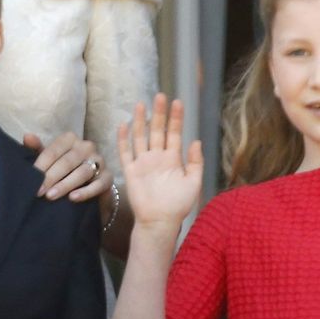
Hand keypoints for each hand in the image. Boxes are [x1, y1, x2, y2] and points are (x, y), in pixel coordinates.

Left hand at [24, 132, 110, 202]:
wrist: (88, 186)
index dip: (41, 165)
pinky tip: (73, 198)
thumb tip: (27, 137)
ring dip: (65, 185)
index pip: (53, 151)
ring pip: (82, 172)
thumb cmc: (64, 170)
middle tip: (38, 192)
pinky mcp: (109, 177)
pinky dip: (86, 191)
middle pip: (67, 162)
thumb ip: (38, 149)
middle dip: (51, 177)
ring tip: (51, 196)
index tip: (31, 179)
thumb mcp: (50, 160)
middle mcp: (87, 146)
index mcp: (70, 139)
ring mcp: (100, 161)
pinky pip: (99, 184)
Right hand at [116, 94, 202, 232]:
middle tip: (160, 96)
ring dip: (141, 121)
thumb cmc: (178, 205)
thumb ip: (195, 162)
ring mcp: (143, 163)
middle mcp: (157, 157)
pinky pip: (125, 152)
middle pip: (157, 130)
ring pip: (141, 137)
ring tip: (142, 104)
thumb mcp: (194, 183)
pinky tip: (124, 125)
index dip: (176, 118)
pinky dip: (123, 139)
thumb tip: (196, 141)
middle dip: (159, 114)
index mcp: (173, 159)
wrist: (160, 222)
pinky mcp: (130, 171)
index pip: (174, 133)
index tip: (178, 102)